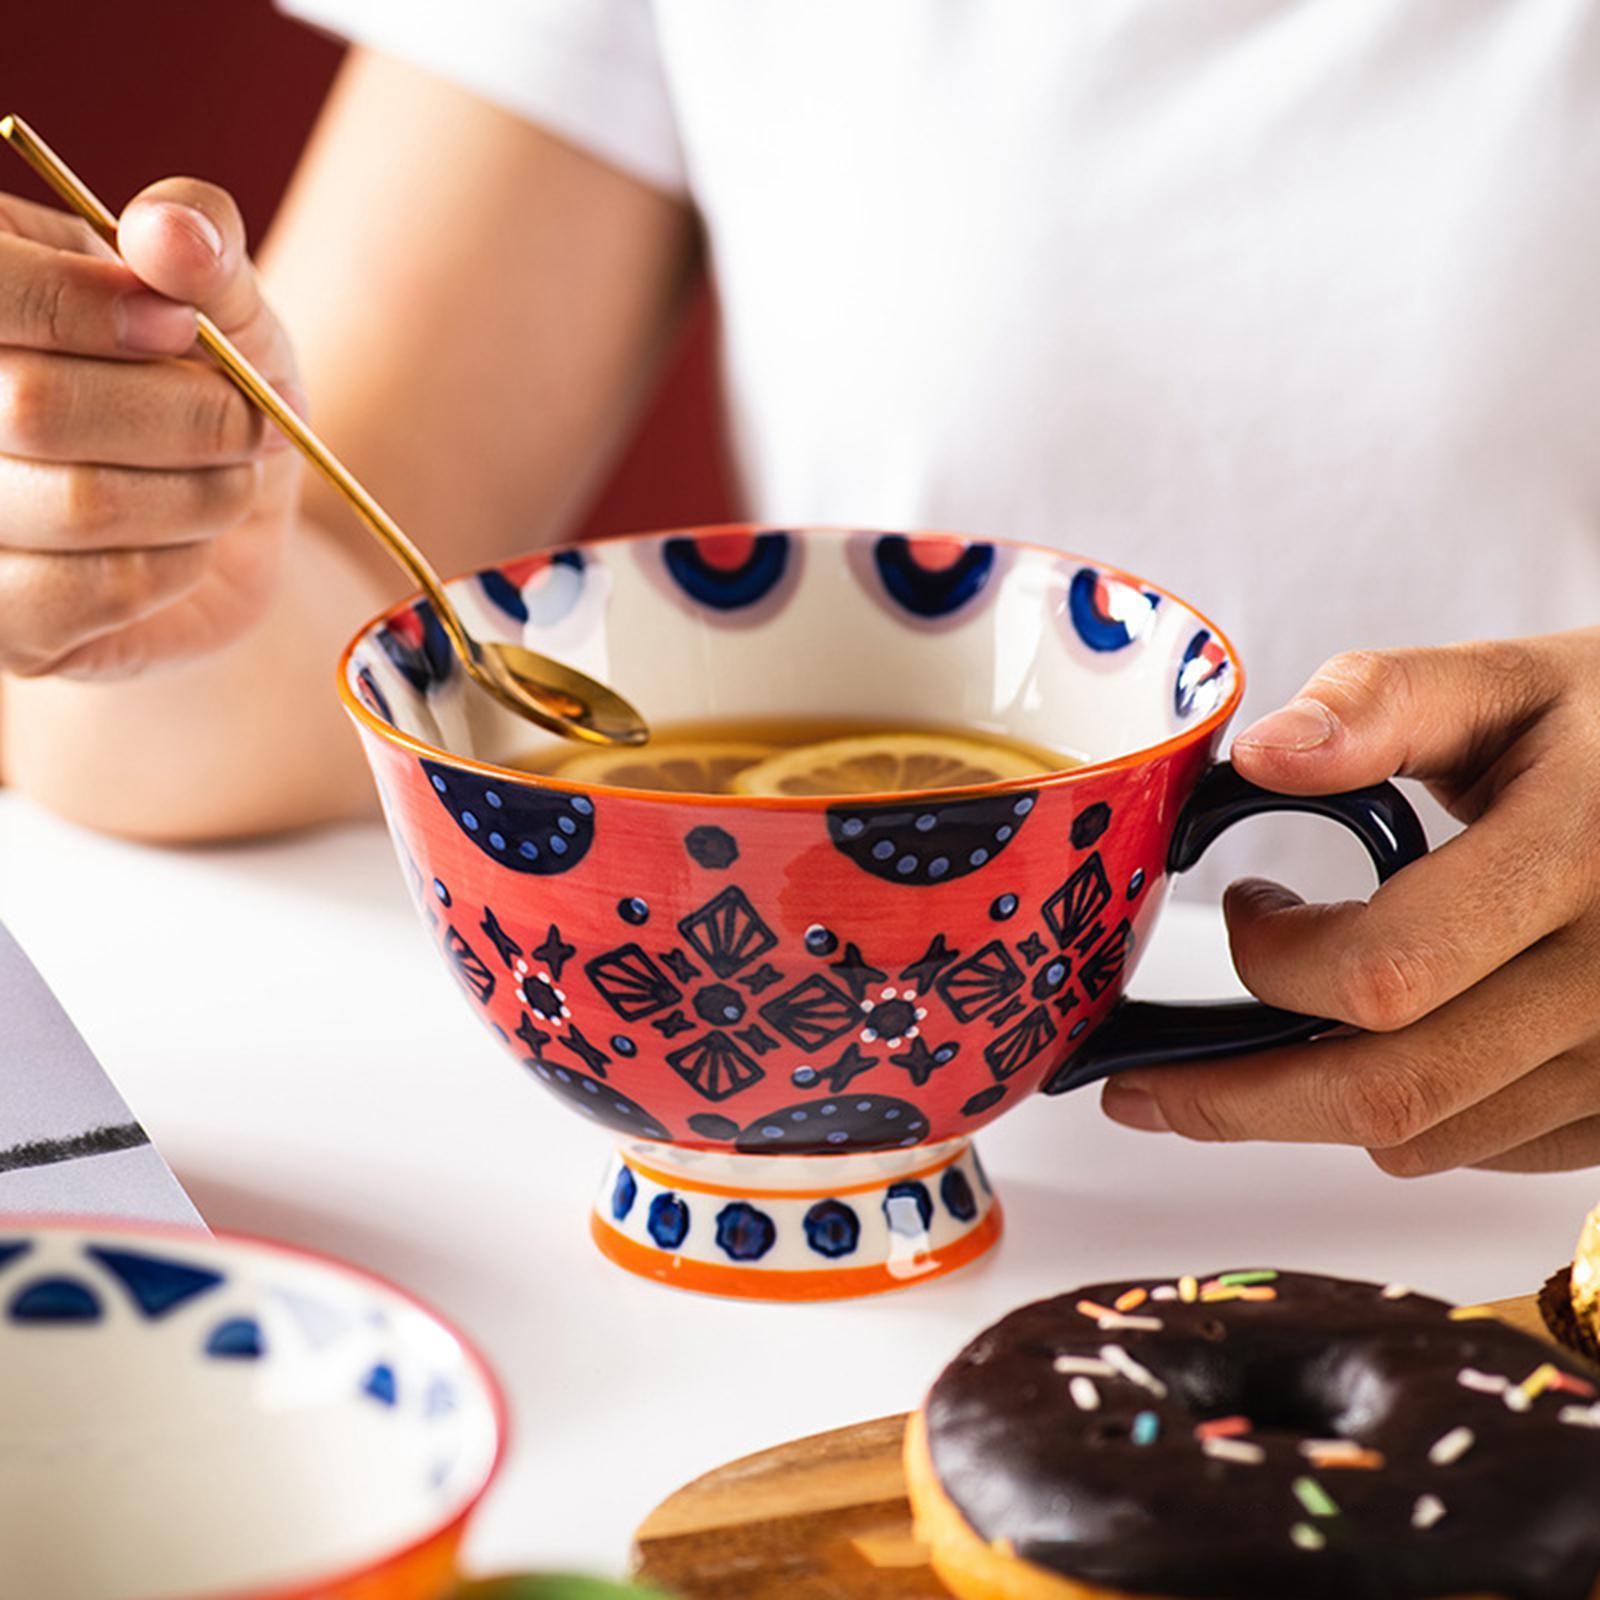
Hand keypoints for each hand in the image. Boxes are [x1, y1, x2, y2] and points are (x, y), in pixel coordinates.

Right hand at [0, 178, 300, 677]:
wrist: (234, 524)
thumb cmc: (208, 388)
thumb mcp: (222, 300)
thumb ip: (201, 244)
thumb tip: (171, 232)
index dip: (96, 310)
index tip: (184, 329)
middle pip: (35, 407)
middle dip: (186, 416)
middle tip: (244, 423)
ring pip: (83, 505)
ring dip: (199, 495)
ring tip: (223, 483)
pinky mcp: (5, 627)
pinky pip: (104, 589)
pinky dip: (181, 566)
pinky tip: (184, 548)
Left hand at [1101, 632, 1599, 1173]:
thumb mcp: (1513, 679)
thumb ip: (1383, 702)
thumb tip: (1261, 755)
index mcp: (1580, 859)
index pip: (1389, 967)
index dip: (1276, 957)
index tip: (1243, 906)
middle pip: (1392, 1090)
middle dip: (1235, 1099)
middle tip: (1140, 1088)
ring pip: (1429, 1137)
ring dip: (1312, 1105)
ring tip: (1260, 1044)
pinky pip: (1488, 1152)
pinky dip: (1404, 1116)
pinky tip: (1377, 1050)